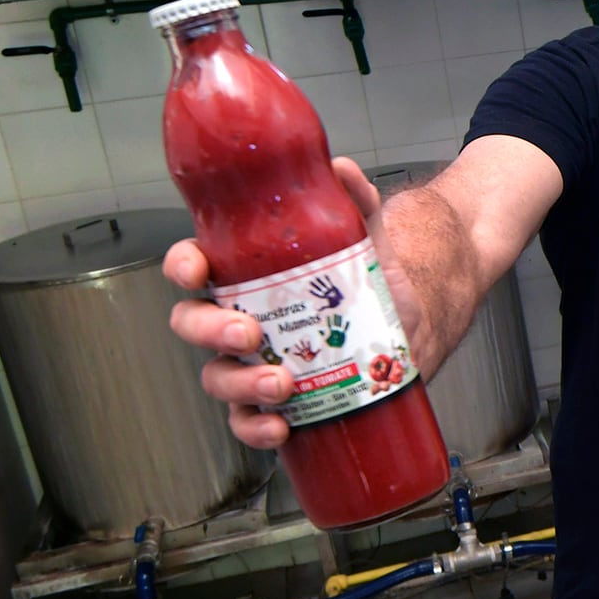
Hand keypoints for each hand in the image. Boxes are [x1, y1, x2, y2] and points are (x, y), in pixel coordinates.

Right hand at [166, 156, 425, 448]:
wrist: (416, 325)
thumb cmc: (374, 279)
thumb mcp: (367, 236)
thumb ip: (355, 201)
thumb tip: (341, 169)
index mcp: (246, 274)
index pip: (193, 265)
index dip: (183, 266)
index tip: (195, 269)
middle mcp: (241, 318)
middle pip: (193, 325)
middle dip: (209, 331)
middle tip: (248, 333)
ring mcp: (255, 362)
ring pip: (219, 377)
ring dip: (240, 383)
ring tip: (282, 384)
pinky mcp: (278, 402)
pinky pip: (250, 422)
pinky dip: (257, 429)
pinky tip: (280, 428)